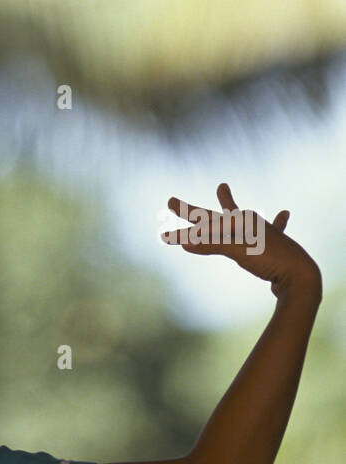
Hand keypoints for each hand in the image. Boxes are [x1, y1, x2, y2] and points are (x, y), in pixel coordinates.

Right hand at [161, 182, 321, 299]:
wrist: (301, 275)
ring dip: (229, 204)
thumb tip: (183, 242)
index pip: (204, 223)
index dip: (183, 228)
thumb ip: (210, 245)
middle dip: (194, 211)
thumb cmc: (269, 258)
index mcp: (240, 220)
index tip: (163, 231)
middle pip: (215, 215)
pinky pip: (275, 229)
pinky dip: (279, 221)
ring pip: (241, 217)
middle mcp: (249, 223)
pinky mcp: (274, 247)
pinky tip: (286, 213)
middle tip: (172, 201)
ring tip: (222, 187)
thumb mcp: (236, 249)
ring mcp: (263, 234)